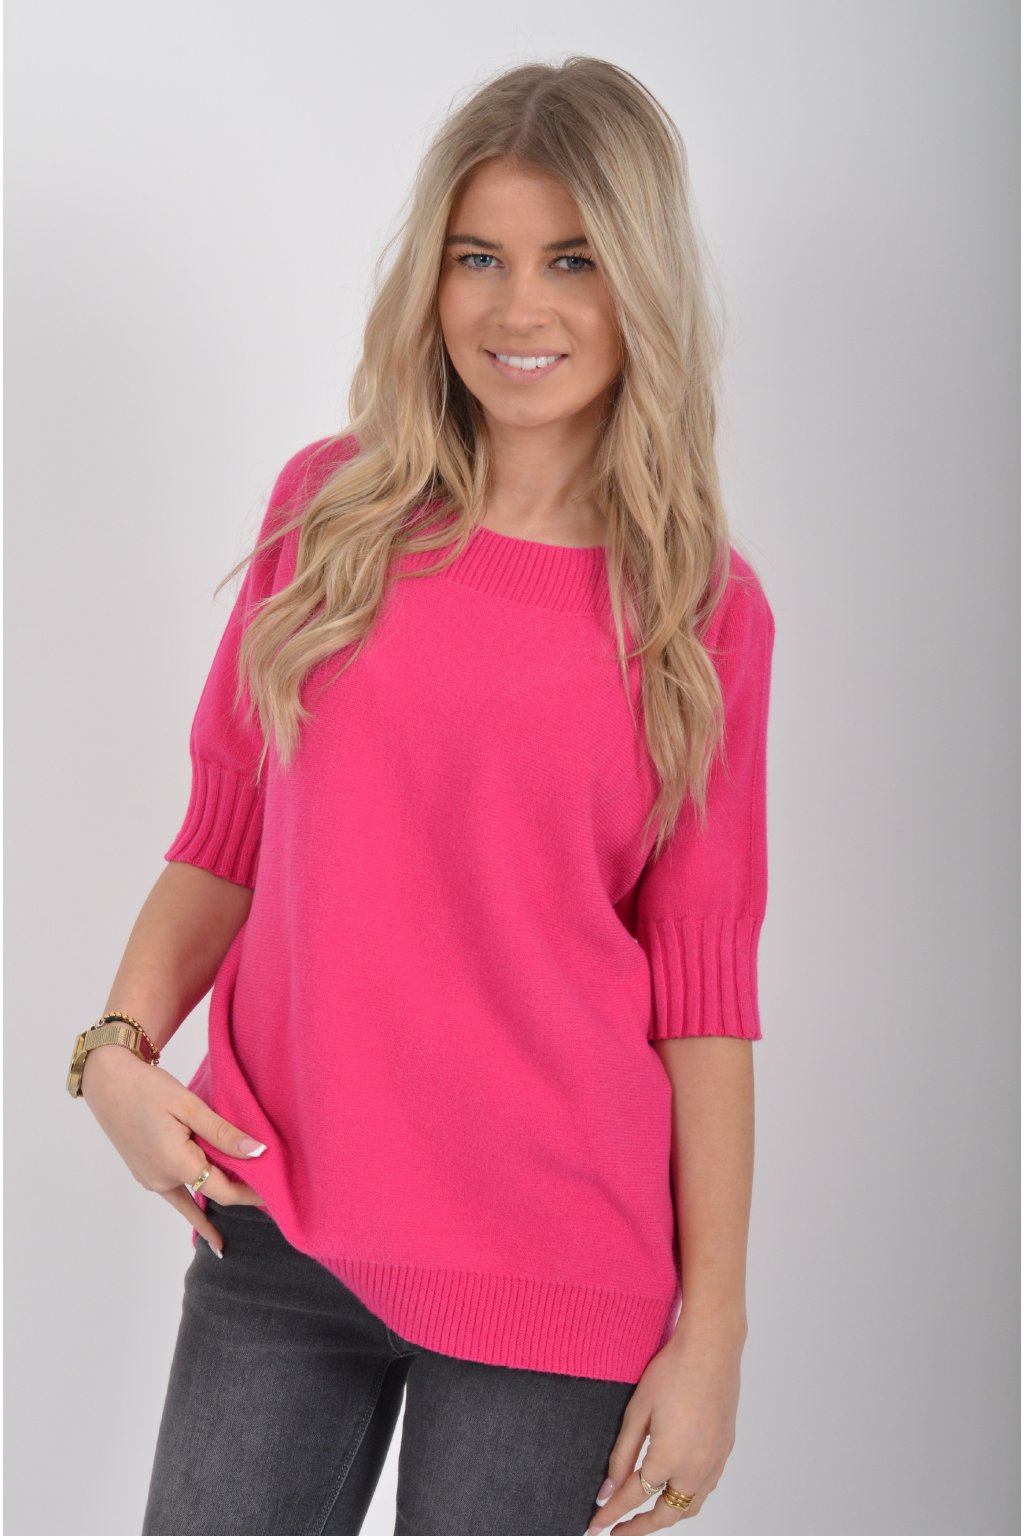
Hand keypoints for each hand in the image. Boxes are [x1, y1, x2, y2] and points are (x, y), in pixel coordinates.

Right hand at [80, 1043, 267, 1254]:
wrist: (107, 1082)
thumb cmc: (147, 1088)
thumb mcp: (190, 1106)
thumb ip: (223, 1133)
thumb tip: (258, 1152)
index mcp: (176, 1165)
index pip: (224, 1191)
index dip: (251, 1194)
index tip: (275, 1195)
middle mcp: (160, 1180)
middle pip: (209, 1196)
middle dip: (236, 1198)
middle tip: (266, 1203)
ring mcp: (149, 1180)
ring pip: (191, 1198)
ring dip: (214, 1200)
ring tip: (241, 1208)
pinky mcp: (144, 1174)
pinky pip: (175, 1193)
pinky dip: (193, 1199)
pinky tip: (205, 1208)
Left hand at [585, 1319, 744, 1530]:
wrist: (711, 1348)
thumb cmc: (672, 1371)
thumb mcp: (637, 1411)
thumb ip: (622, 1455)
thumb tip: (607, 1489)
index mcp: (669, 1458)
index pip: (633, 1498)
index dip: (610, 1514)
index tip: (594, 1526)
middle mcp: (695, 1469)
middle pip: (665, 1514)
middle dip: (638, 1527)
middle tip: (616, 1531)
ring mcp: (714, 1462)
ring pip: (689, 1508)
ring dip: (665, 1517)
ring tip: (643, 1517)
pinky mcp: (724, 1452)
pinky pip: (705, 1490)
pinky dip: (686, 1500)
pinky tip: (673, 1491)